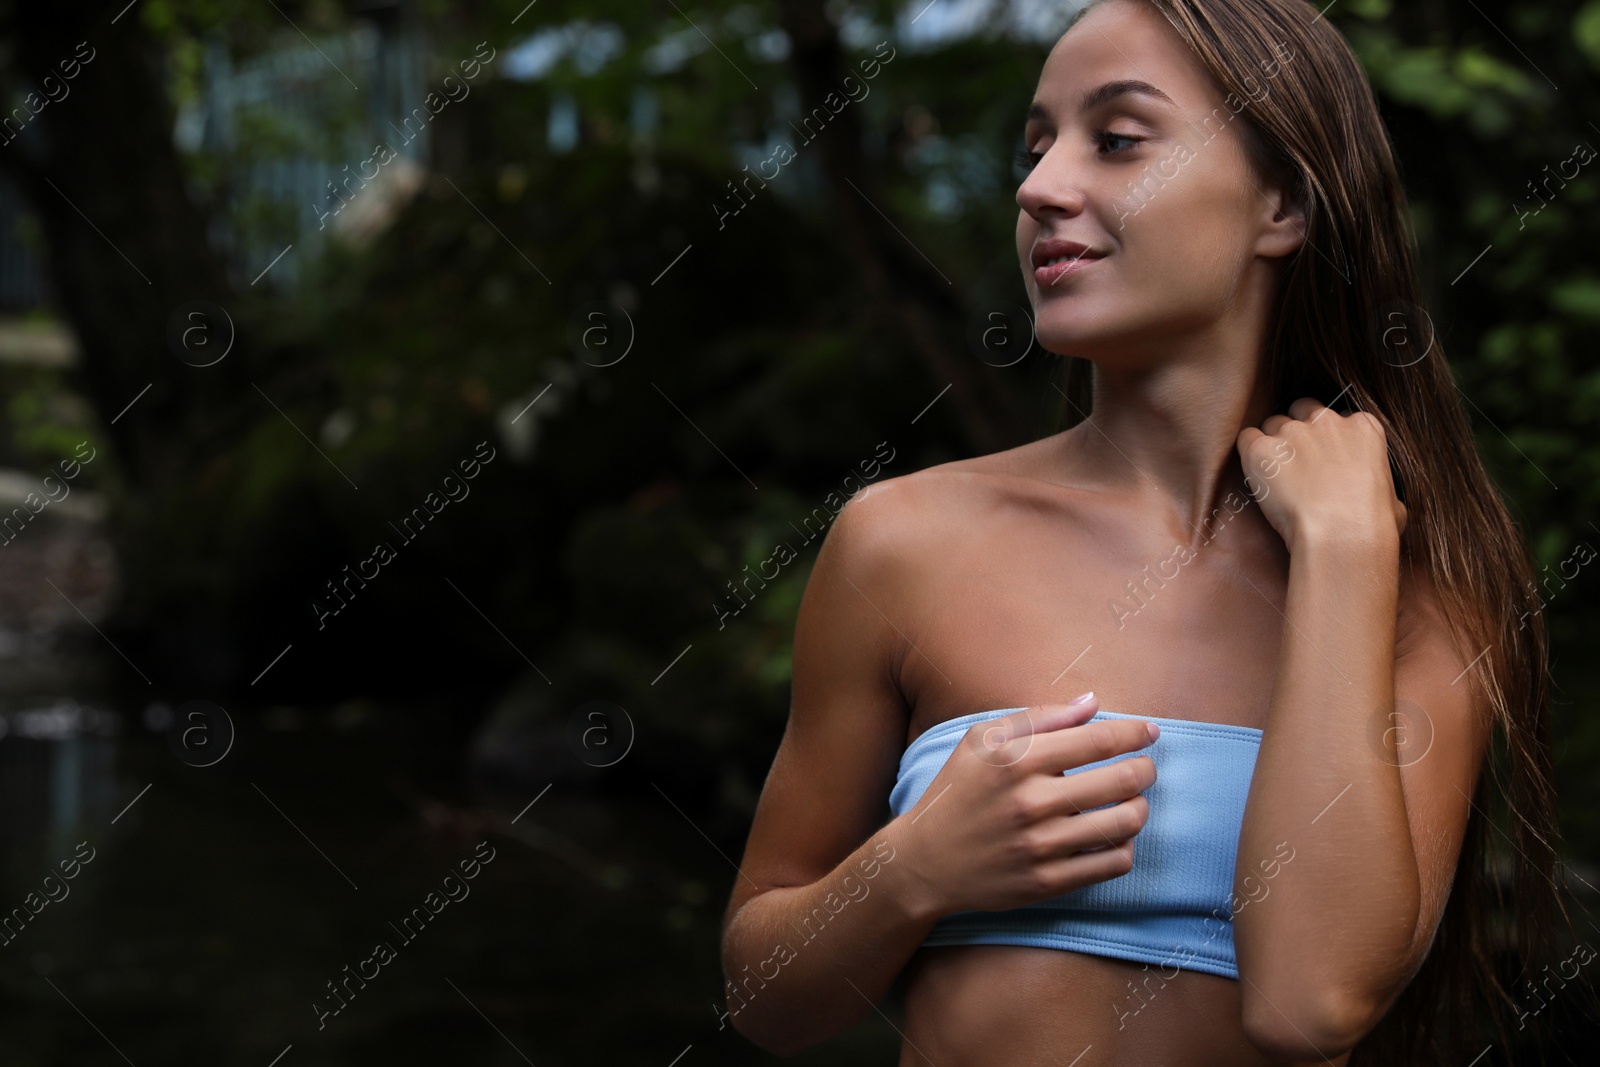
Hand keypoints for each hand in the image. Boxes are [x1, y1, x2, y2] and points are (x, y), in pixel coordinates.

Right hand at [891, 694, 1157, 917]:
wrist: (924, 861)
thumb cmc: (956, 791)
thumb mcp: (981, 741)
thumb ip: (1038, 718)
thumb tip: (1092, 703)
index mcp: (1016, 760)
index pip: (1098, 739)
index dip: (1134, 733)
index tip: (1150, 732)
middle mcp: (1031, 802)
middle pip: (1123, 780)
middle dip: (1146, 769)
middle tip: (1145, 768)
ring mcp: (1040, 846)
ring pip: (1125, 823)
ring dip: (1140, 808)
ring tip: (1132, 802)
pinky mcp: (1046, 882)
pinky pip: (1112, 864)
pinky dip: (1125, 847)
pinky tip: (1114, 836)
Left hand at [1235, 397, 1407, 554]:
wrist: (1342, 534)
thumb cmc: (1372, 524)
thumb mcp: (1394, 500)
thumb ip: (1381, 488)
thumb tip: (1385, 504)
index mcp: (1363, 427)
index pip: (1337, 417)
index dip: (1327, 438)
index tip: (1324, 459)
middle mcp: (1327, 421)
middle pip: (1303, 410)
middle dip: (1298, 430)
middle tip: (1295, 461)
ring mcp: (1292, 432)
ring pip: (1273, 424)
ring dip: (1273, 444)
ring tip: (1274, 475)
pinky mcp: (1262, 449)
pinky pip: (1247, 438)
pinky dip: (1249, 453)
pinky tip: (1255, 474)